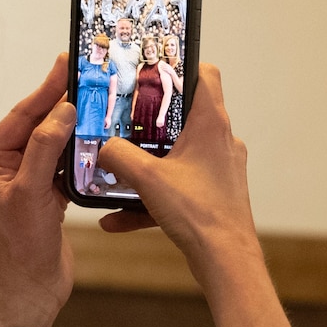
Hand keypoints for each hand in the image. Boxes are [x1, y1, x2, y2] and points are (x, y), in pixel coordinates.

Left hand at [0, 54, 74, 326]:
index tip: (63, 65)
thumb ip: (42, 149)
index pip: (20, 117)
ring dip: (76, 129)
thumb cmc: (17, 250)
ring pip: (55, 146)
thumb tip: (59, 111)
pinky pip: (66, 167)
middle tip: (86, 77)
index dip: (44, 90)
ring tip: (98, 105)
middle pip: (39, 127)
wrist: (28, 294)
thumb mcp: (28, 193)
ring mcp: (28, 185)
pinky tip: (99, 144)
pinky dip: (82, 155)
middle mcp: (8, 170)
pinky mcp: (48, 200)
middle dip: (62, 103)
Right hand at [97, 63, 256, 274]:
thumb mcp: (147, 177)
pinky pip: (176, 189)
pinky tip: (116, 219)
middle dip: (151, 120)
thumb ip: (118, 155)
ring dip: (147, 164)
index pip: (205, 74)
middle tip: (123, 120)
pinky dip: (150, 199)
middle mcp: (220, 141)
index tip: (154, 68)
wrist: (225, 261)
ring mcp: (219, 169)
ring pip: (177, 156)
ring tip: (116, 169)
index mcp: (211, 124)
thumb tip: (102, 146)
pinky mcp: (213, 194)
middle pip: (185, 115)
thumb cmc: (199, 213)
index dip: (181, 65)